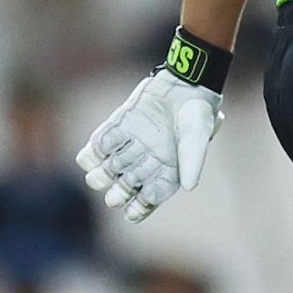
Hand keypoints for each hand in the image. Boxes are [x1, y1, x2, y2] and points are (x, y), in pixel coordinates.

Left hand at [76, 70, 222, 222]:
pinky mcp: (119, 127)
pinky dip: (94, 151)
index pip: (150, 197)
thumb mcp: (198, 136)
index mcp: (167, 171)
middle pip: (126, 187)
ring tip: (98, 177)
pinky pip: (101, 144)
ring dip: (101, 176)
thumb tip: (189, 187)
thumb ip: (192, 160)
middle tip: (114, 197)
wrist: (184, 82)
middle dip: (118, 194)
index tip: (133, 211)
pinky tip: (96, 151)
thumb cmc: (197, 112)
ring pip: (110, 169)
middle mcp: (147, 162)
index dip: (140, 208)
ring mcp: (131, 145)